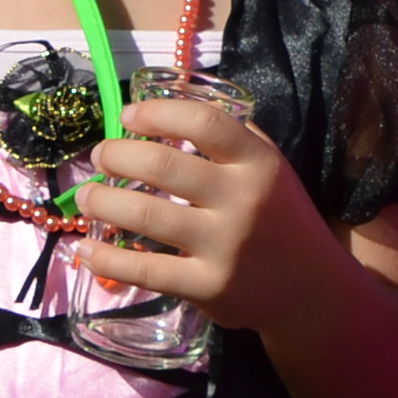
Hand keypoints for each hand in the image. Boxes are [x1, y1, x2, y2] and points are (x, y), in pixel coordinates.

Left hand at [75, 94, 332, 336]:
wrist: (312, 288)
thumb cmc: (280, 218)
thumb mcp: (272, 169)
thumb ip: (233, 139)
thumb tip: (172, 109)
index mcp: (258, 163)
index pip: (203, 122)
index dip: (156, 113)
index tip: (127, 116)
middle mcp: (243, 200)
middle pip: (162, 165)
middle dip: (116, 155)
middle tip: (101, 157)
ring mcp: (225, 246)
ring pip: (146, 215)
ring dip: (103, 201)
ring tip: (87, 196)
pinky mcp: (208, 287)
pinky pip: (145, 271)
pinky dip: (106, 259)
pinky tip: (85, 249)